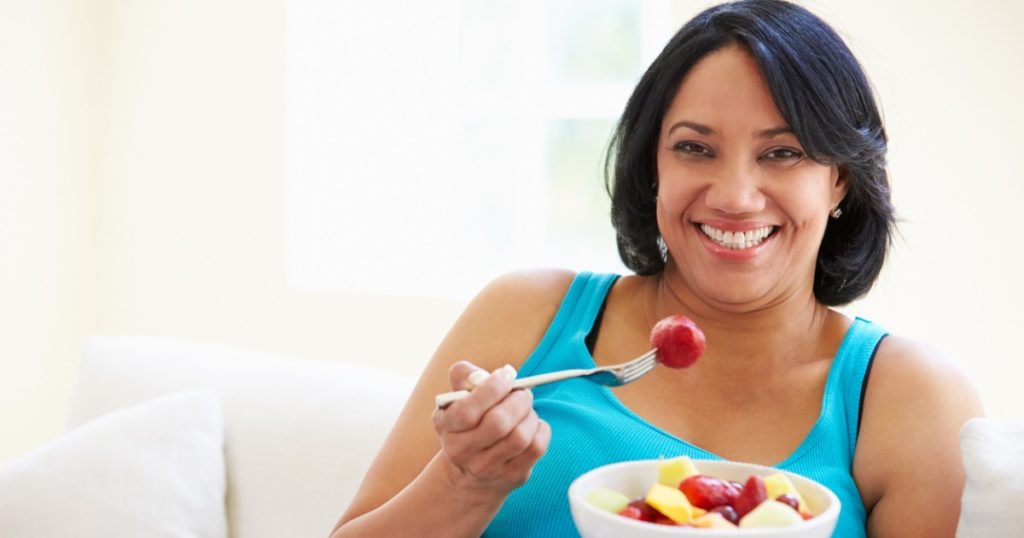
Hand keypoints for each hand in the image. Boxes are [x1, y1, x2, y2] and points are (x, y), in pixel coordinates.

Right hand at [432, 361, 550, 494]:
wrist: (469, 469)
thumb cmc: (468, 419)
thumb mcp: (457, 395)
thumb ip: (466, 375)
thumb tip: (502, 373)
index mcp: (445, 425)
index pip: (467, 411)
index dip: (491, 390)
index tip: (506, 376)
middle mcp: (461, 451)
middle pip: (498, 424)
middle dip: (518, 400)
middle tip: (523, 392)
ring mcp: (486, 468)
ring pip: (520, 437)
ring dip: (530, 415)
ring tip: (526, 408)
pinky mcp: (511, 475)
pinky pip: (536, 447)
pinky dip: (540, 429)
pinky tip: (531, 425)